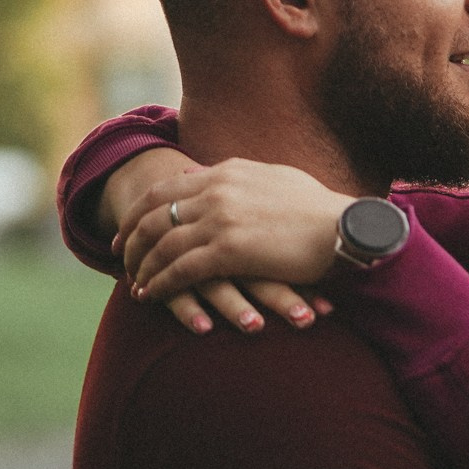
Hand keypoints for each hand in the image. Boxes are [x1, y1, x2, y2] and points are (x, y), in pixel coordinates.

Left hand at [117, 159, 352, 335]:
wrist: (347, 228)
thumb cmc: (321, 210)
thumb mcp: (276, 180)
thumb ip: (239, 178)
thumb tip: (210, 173)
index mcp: (227, 172)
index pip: (167, 187)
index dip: (142, 210)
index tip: (131, 226)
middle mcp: (217, 190)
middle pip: (155, 213)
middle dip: (132, 237)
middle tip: (121, 257)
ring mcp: (221, 219)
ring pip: (162, 243)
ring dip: (143, 265)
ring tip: (135, 283)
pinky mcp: (229, 250)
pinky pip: (179, 269)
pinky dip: (160, 283)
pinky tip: (150, 296)